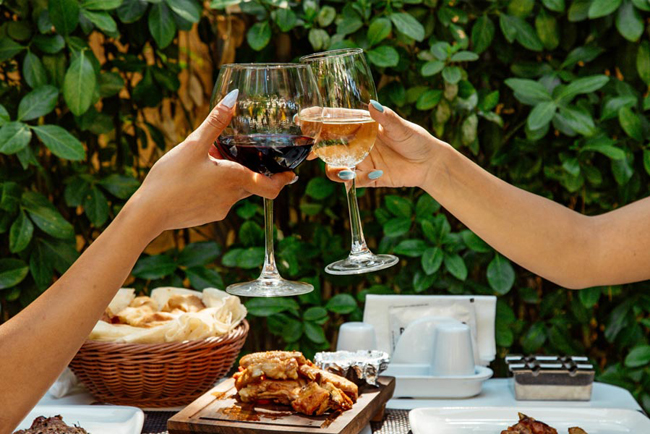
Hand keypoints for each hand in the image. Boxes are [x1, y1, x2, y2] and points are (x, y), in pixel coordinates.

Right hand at [128, 90, 294, 233]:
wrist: (147, 213)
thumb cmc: (170, 179)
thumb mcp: (193, 145)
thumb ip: (215, 122)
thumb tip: (233, 98)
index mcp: (235, 179)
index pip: (272, 187)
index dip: (284, 180)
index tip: (290, 173)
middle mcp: (232, 198)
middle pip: (252, 184)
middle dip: (251, 171)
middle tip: (245, 155)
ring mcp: (220, 210)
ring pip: (234, 192)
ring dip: (230, 178)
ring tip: (210, 164)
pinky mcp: (207, 216)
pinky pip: (219, 200)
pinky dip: (215, 189)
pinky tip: (195, 180)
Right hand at [322, 101, 441, 187]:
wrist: (429, 164)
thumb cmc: (416, 140)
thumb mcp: (402, 127)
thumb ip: (386, 118)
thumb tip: (373, 105)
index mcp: (361, 126)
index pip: (335, 120)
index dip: (317, 119)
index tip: (302, 118)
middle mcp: (356, 143)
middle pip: (328, 144)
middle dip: (316, 147)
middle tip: (311, 152)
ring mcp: (360, 161)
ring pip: (335, 166)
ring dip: (335, 169)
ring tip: (346, 171)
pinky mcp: (367, 178)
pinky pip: (352, 182)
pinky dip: (357, 181)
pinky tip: (376, 175)